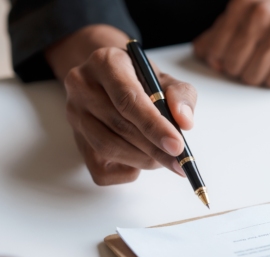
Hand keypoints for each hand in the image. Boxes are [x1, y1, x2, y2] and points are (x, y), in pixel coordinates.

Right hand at [46, 25, 196, 184]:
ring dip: (142, 159)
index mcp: (106, 63)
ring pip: (108, 148)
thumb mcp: (166, 79)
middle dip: (154, 148)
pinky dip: (125, 172)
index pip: (128, 100)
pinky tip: (140, 163)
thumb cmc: (142, 80)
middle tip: (178, 159)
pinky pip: (99, 169)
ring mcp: (74, 114)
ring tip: (163, 158)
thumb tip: (185, 122)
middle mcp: (82, 85)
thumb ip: (181, 96)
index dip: (154, 126)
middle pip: (119, 126)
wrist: (112, 80)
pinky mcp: (76, 139)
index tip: (177, 145)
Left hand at [194, 0, 269, 87]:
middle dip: (244, 69)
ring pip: (252, 77)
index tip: (238, 54)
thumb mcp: (248, 21)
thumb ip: (219, 35)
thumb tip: (202, 52)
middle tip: (262, 57)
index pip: (214, 50)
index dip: (223, 60)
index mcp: (243, 4)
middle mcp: (262, 13)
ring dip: (263, 75)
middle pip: (232, 66)